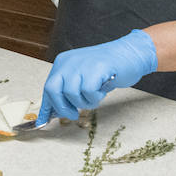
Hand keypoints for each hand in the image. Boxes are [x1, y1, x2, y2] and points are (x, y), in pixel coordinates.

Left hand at [36, 29, 157, 125]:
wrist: (131, 54)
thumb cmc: (107, 70)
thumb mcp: (83, 78)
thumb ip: (68, 91)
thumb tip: (55, 111)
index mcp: (63, 63)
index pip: (48, 87)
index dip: (47, 106)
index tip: (44, 121)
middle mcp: (69, 61)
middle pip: (52, 89)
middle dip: (62, 107)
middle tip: (73, 114)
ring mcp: (82, 63)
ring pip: (71, 93)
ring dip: (84, 102)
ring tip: (95, 96)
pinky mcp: (96, 67)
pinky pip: (88, 91)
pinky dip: (95, 97)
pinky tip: (102, 89)